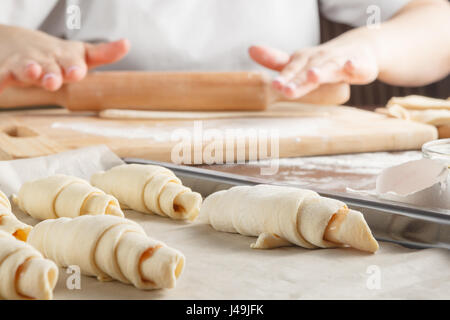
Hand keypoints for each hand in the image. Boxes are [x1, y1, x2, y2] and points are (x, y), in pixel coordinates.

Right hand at [0, 25, 129, 91]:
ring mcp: (24, 64)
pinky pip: (1, 77)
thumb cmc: (56, 55)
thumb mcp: (80, 53)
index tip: (76, 72)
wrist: (14, 42)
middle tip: (53, 80)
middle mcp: (45, 59)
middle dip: (52, 72)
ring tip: (32, 73)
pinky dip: (0, 80)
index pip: (72, 59)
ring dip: (28, 70)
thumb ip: (104, 53)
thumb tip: (127, 43)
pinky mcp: (5, 70)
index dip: (74, 65)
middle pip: (49, 65)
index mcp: (65, 56)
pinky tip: (1, 85)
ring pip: (25, 67)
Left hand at [249, 41, 377, 99]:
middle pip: (308, 71)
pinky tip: (350, 66)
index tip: (274, 85)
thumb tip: (251, 49)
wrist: (361, 48)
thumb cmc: (324, 59)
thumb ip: (276, 60)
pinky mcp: (360, 65)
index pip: (292, 69)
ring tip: (312, 76)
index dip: (284, 77)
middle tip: (286, 89)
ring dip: (321, 71)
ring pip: (330, 67)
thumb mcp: (299, 61)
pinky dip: (354, 65)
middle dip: (298, 80)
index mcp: (305, 59)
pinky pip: (357, 65)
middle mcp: (320, 58)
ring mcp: (340, 61)